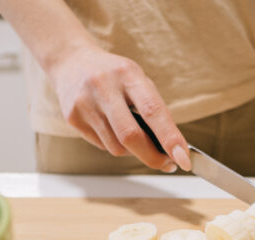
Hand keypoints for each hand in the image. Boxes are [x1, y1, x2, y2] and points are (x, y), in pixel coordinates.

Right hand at [49, 44, 190, 171]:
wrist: (71, 61)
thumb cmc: (114, 75)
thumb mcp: (138, 80)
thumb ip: (154, 110)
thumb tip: (171, 148)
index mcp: (128, 74)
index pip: (152, 111)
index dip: (170, 138)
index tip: (183, 158)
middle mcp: (104, 87)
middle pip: (131, 136)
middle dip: (153, 157)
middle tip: (168, 164)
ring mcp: (85, 103)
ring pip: (116, 147)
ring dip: (134, 152)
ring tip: (139, 142)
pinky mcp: (72, 118)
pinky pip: (102, 145)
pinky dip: (116, 145)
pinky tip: (115, 132)